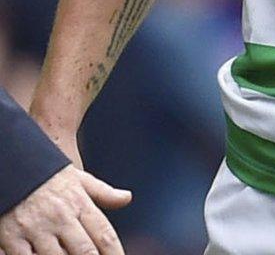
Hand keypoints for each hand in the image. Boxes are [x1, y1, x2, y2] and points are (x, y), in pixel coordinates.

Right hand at [0, 165, 129, 254]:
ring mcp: (35, 229)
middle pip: (84, 251)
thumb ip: (103, 193)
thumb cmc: (46, 175)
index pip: (104, 234)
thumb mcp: (78, 179)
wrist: (11, 164)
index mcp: (79, 204)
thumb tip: (127, 198)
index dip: (115, 253)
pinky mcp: (12, 238)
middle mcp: (60, 218)